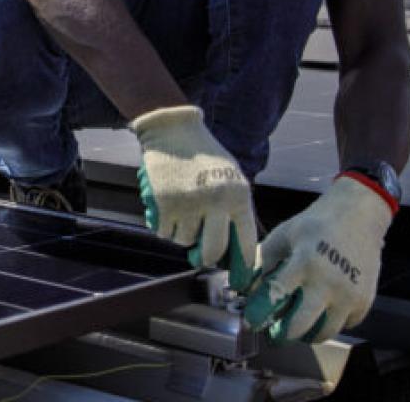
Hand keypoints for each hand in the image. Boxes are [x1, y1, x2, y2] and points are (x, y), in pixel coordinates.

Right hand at [131, 105, 256, 289]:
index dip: (242, 266)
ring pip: (185, 242)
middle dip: (207, 258)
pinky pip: (165, 233)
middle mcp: (216, 202)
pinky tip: (166, 211)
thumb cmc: (203, 154)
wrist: (172, 129)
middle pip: (214, 251)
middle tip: (201, 256)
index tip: (240, 280)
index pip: (245, 242)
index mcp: (238, 196)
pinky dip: (164, 228)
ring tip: (180, 215)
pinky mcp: (165, 204)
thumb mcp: (230, 177)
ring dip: (181, 235)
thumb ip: (234, 208)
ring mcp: (189, 205)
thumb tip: (234, 248)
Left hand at [244, 175, 392, 342]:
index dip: (260, 312)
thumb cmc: (316, 224)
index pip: (276, 295)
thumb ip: (264, 260)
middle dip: (282, 335)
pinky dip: (330, 323)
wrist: (358, 216)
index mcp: (305, 262)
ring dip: (307, 334)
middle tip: (273, 334)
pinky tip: (319, 312)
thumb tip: (246, 287)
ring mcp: (349, 294)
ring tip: (296, 327)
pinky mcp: (365, 301)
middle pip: (301, 325)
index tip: (251, 321)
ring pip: (324, 332)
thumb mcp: (284, 234)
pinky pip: (344, 325)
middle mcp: (329, 282)